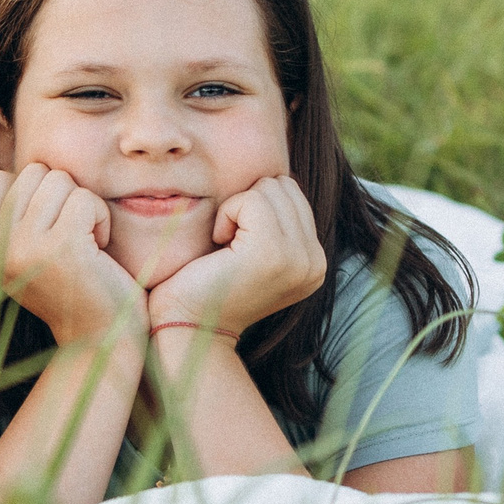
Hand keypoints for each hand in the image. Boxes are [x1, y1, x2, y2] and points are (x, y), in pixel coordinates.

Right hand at [0, 164, 140, 344]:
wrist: (99, 340)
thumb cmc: (73, 288)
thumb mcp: (28, 250)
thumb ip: (15, 211)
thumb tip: (17, 145)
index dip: (34, 193)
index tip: (49, 229)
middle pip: (33, 172)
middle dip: (62, 196)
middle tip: (72, 237)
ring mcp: (26, 247)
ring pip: (60, 180)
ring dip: (83, 206)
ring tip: (84, 243)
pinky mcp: (62, 246)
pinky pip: (85, 198)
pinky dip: (100, 219)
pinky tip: (98, 249)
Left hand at [145, 176, 329, 339]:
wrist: (186, 327)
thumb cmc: (205, 286)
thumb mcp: (252, 253)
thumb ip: (275, 223)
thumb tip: (276, 176)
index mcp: (315, 263)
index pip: (294, 195)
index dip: (255, 207)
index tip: (237, 246)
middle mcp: (316, 263)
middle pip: (284, 187)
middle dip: (248, 205)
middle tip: (229, 246)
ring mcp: (299, 258)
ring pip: (270, 189)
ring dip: (236, 210)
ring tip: (225, 248)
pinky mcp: (274, 252)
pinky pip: (251, 199)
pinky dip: (226, 215)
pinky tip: (218, 246)